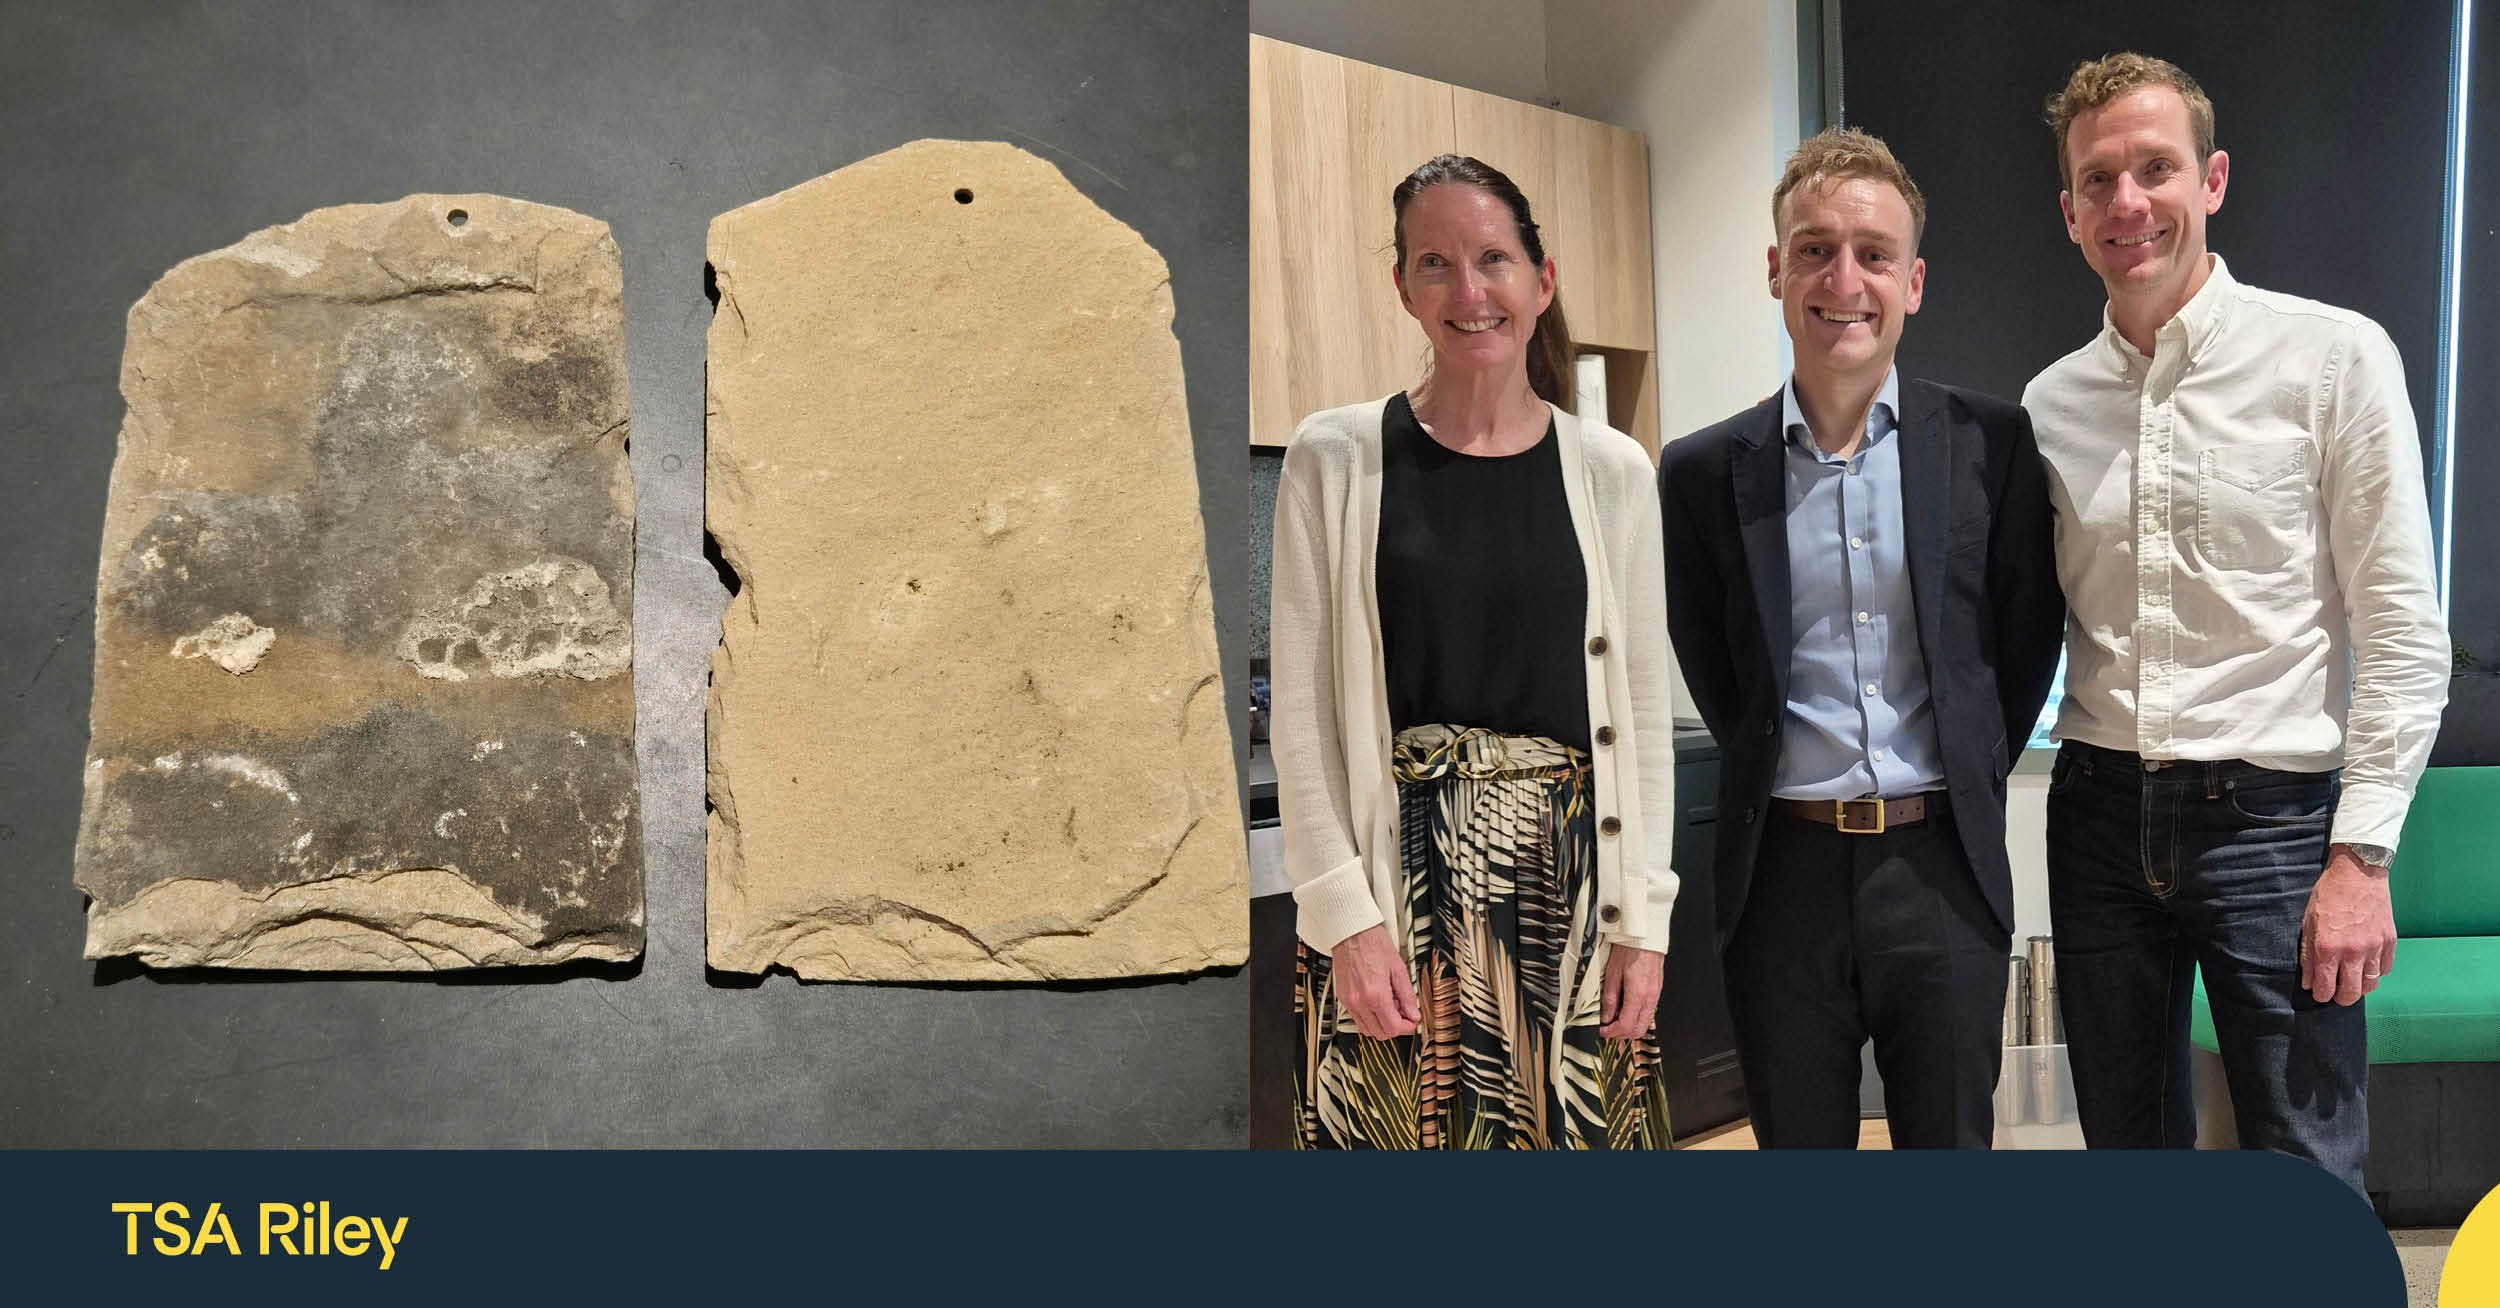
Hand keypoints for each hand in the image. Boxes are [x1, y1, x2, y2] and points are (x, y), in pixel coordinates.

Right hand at [1328, 925, 1417, 1037]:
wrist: (1350, 932)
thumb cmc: (1372, 943)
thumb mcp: (1398, 968)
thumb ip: (1407, 995)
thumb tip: (1413, 1013)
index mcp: (1375, 994)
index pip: (1393, 1028)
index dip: (1407, 1027)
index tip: (1412, 1020)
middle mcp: (1359, 1002)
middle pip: (1380, 1033)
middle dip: (1395, 1027)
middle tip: (1403, 1013)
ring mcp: (1349, 1002)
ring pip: (1367, 1030)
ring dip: (1381, 1024)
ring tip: (1389, 1006)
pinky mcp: (1342, 998)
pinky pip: (1357, 1019)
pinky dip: (1369, 1017)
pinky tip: (1377, 1002)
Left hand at [1598, 945, 1664, 1038]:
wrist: (1645, 935)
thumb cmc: (1629, 949)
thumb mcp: (1612, 972)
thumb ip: (1610, 998)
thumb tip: (1606, 1017)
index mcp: (1637, 995)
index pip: (1626, 1026)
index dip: (1612, 1033)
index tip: (1602, 1031)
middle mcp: (1650, 998)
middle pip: (1638, 1030)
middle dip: (1621, 1034)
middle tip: (1607, 1029)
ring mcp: (1655, 995)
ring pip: (1645, 1023)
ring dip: (1630, 1027)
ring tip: (1615, 1020)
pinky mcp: (1657, 990)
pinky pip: (1649, 1012)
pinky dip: (1637, 1017)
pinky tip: (1626, 1010)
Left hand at [2300, 845, 2396, 1005]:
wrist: (2358, 872)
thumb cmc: (2329, 894)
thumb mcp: (2308, 922)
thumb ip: (2308, 955)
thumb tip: (2309, 981)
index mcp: (2328, 947)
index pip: (2326, 987)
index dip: (2321, 995)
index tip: (2319, 994)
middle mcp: (2353, 951)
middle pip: (2352, 992)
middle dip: (2341, 998)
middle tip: (2336, 995)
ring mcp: (2375, 947)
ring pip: (2371, 984)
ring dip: (2360, 987)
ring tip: (2351, 982)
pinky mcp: (2390, 941)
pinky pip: (2385, 969)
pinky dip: (2375, 973)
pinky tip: (2366, 967)